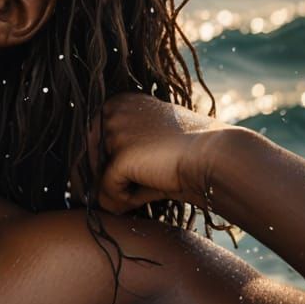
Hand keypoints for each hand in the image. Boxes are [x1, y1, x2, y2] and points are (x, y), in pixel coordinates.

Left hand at [68, 91, 234, 214]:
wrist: (221, 157)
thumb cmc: (188, 156)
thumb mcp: (146, 148)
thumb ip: (114, 160)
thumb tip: (83, 190)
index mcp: (118, 102)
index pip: (88, 141)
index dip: (94, 168)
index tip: (102, 186)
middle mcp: (110, 110)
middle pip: (85, 158)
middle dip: (97, 183)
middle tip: (115, 200)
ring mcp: (114, 130)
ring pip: (94, 175)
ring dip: (113, 193)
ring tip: (136, 197)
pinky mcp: (120, 154)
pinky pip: (106, 191)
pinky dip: (122, 202)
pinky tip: (143, 199)